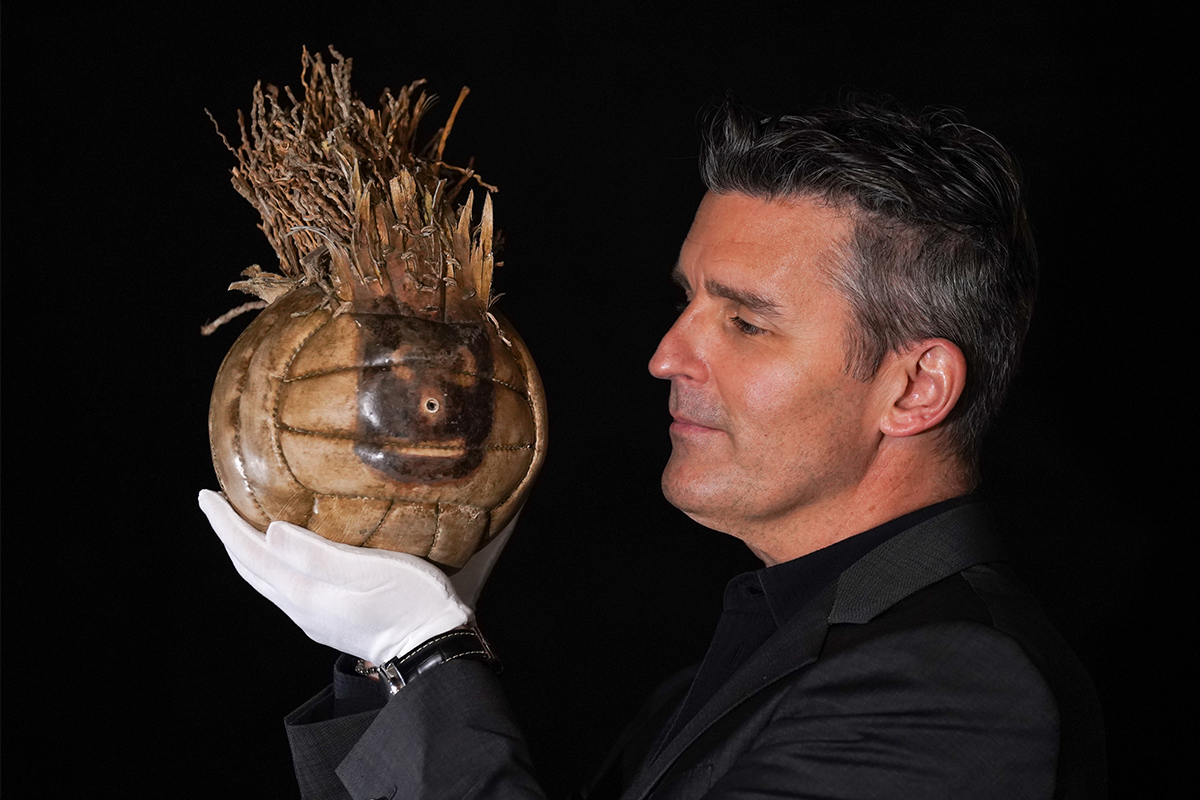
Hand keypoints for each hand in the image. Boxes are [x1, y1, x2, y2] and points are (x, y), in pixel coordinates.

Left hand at [200, 490, 506, 664]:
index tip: (205, 495)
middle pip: (251, 569)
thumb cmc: (411, 603)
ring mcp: (314, 618)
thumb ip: (319, 554)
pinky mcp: (329, 620)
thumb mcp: (370, 571)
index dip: (225, 524)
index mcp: (305, 593)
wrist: (433, 649)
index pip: (251, 553)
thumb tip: (270, 532)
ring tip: (240, 523)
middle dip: (228, 535)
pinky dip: (269, 564)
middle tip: (214, 502)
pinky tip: (281, 554)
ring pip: (265, 580)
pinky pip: (283, 587)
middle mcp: (301, 608)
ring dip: (246, 550)